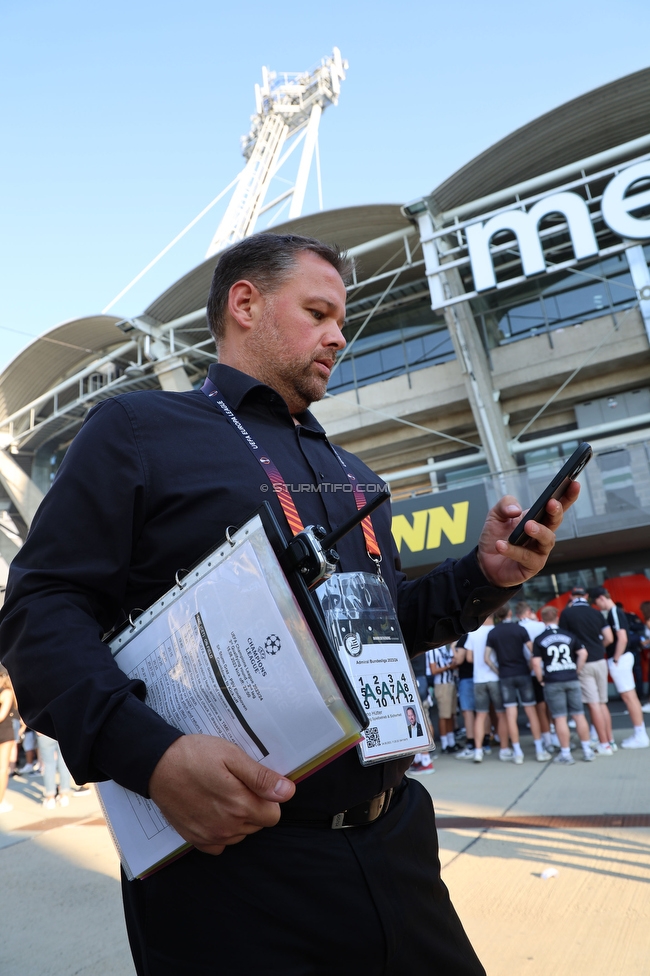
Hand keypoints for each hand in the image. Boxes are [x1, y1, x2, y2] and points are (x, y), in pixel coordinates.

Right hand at [148, 735, 294, 854]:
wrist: (157, 764)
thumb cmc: (196, 755)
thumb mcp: (232, 756)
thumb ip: (261, 778)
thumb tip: (288, 792)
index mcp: (240, 805)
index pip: (274, 815)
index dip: (268, 798)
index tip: (254, 784)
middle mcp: (227, 827)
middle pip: (257, 824)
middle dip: (253, 806)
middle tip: (235, 784)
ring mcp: (210, 836)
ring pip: (240, 834)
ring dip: (238, 819)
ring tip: (221, 794)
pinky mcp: (195, 839)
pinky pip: (220, 845)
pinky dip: (221, 831)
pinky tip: (212, 811)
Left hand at [476, 484, 579, 587]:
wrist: (484, 562)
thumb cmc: (496, 537)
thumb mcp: (496, 515)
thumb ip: (505, 505)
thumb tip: (516, 509)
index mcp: (537, 519)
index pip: (556, 505)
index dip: (568, 495)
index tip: (574, 483)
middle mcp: (542, 534)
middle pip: (556, 521)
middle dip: (556, 511)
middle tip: (551, 503)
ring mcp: (539, 551)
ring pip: (547, 540)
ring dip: (539, 531)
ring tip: (528, 526)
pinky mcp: (532, 566)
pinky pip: (526, 557)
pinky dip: (513, 550)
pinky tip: (502, 545)